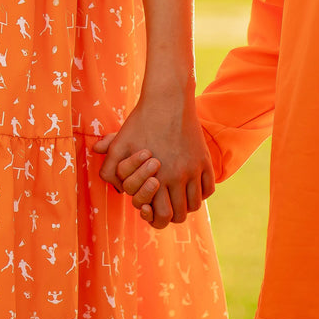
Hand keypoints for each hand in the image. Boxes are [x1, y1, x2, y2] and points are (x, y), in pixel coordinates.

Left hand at [94, 93, 213, 229]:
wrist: (167, 99)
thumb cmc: (140, 121)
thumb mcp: (119, 144)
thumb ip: (109, 168)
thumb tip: (115, 189)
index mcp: (157, 178)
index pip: (161, 216)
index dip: (154, 219)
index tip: (149, 209)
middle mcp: (179, 177)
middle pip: (180, 215)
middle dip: (169, 215)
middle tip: (163, 206)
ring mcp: (194, 169)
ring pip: (195, 204)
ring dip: (184, 205)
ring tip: (174, 197)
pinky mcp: (205, 160)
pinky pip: (209, 189)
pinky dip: (200, 193)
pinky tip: (188, 186)